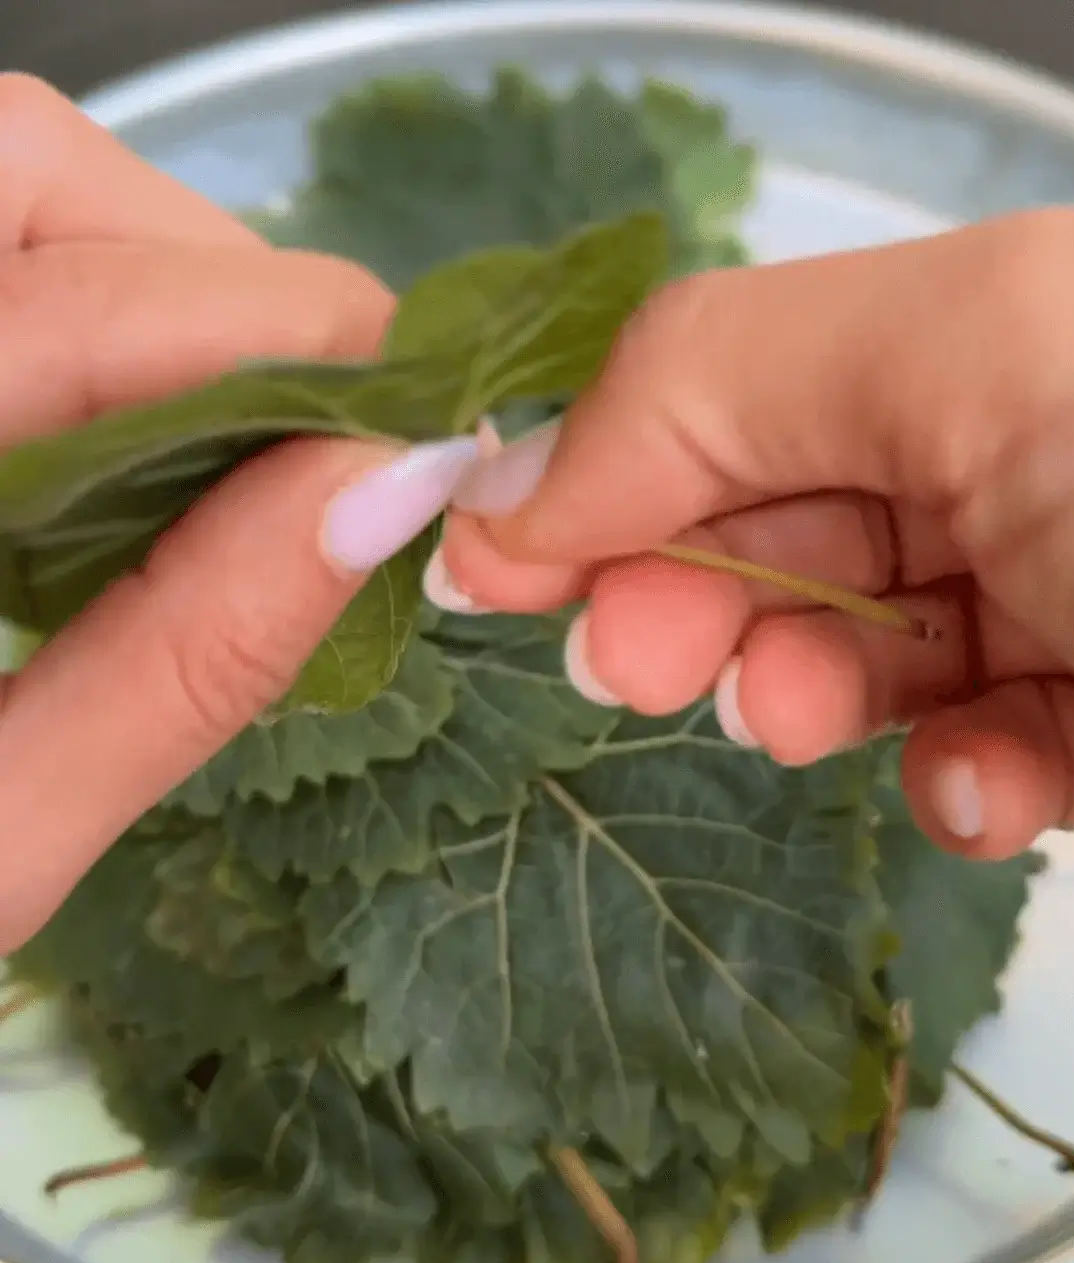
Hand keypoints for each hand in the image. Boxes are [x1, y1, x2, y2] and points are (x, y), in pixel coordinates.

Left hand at [0, 78, 478, 953]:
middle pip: (28, 176)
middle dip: (220, 279)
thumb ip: (186, 663)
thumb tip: (389, 492)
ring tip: (242, 439)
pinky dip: (114, 309)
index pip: (65, 314)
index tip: (420, 417)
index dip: (276, 333)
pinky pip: (5, 257)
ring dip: (172, 284)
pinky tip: (155, 438)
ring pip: (17, 189)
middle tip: (323, 429)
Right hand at [437, 208, 1073, 861]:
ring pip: (873, 656)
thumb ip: (714, 383)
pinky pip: (995, 756)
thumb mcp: (970, 356)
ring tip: (783, 719)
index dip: (600, 478)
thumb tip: (503, 492)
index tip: (486, 573)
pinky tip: (972, 790)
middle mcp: (1015, 451)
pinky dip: (961, 786)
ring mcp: (1063, 593)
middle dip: (689, 600)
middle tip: (633, 665)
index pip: (732, 394)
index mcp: (967, 330)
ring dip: (801, 698)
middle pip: (787, 532)